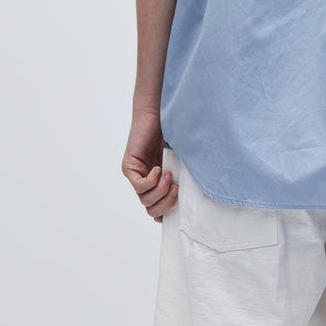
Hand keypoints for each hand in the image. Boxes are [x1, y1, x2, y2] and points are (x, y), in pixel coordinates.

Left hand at [121, 106, 178, 222]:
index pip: (157, 209)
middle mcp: (144, 181)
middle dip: (166, 205)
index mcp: (157, 182)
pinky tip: (160, 169)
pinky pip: (139, 186)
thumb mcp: (181, 160)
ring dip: (161, 191)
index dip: (169, 213)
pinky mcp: (128, 167)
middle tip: (177, 190)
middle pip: (151, 209)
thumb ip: (183, 176)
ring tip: (170, 175)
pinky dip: (152, 181)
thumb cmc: (172, 132)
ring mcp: (135, 175)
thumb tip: (197, 199)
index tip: (183, 206)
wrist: (158, 112)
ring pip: (145, 200)